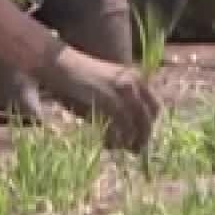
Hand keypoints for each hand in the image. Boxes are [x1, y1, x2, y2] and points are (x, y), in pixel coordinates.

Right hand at [35, 43, 160, 150]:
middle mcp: (133, 81)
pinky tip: (106, 142)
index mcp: (135, 77)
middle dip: (142, 137)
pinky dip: (116, 137)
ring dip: (130, 140)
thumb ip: (118, 105)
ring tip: (116, 148)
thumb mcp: (105, 88)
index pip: (154, 107)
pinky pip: (121, 124)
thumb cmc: (78, 78)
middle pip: (148, 117)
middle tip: (133, 151)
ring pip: (137, 123)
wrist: (60, 63)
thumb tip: (127, 134)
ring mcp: (122, 89)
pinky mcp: (109, 98)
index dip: (149, 126)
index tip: (140, 140)